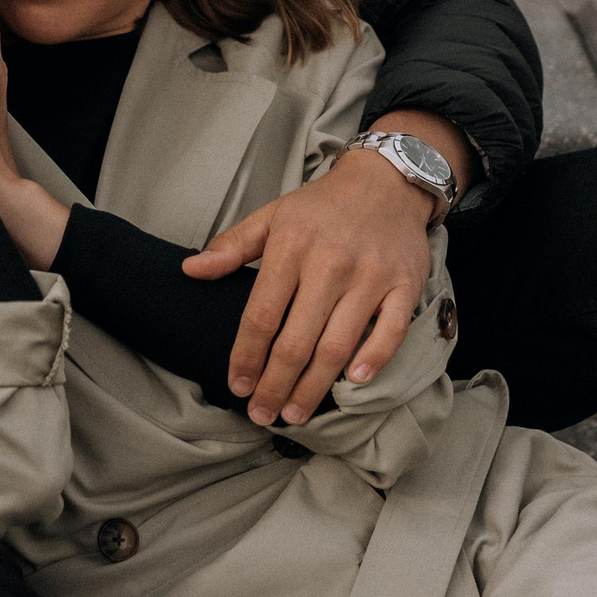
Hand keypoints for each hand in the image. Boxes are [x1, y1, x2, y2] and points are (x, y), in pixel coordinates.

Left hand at [182, 148, 433, 426]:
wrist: (387, 181)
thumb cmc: (323, 206)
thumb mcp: (272, 215)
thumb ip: (232, 246)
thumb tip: (191, 270)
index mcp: (292, 246)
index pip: (261, 315)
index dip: (246, 357)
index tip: (237, 386)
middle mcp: (330, 263)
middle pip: (296, 341)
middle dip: (274, 386)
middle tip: (262, 414)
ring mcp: (371, 276)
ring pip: (337, 345)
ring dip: (313, 387)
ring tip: (294, 414)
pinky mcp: (405, 285)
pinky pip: (390, 331)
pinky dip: (373, 359)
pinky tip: (353, 382)